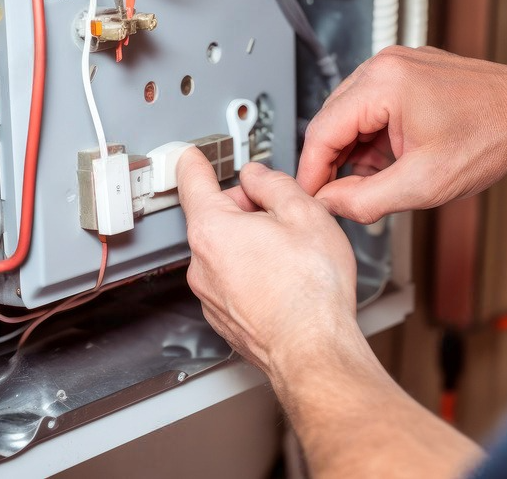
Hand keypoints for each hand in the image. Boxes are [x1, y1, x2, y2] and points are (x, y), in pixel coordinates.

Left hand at [176, 148, 356, 373]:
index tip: (192, 155)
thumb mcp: (305, 213)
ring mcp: (209, 295)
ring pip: (225, 251)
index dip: (195, 162)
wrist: (314, 351)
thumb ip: (275, 184)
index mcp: (213, 229)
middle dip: (245, 209)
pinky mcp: (223, 318)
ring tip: (291, 257)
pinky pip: (231, 282)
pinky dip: (251, 275)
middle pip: (215, 217)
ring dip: (250, 245)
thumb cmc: (312, 292)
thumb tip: (260, 178)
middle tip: (283, 217)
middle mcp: (201, 263)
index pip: (192, 181)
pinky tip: (283, 283)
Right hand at [298, 46, 506, 223]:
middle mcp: (384, 66)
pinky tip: (393, 161)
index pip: (321, 131)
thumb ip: (364, 199)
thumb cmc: (493, 137)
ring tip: (380, 181)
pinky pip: (373, 107)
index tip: (311, 198)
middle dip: (333, 162)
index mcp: (382, 84)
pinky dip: (374, 138)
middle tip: (341, 198)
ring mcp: (397, 66)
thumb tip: (330, 203)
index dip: (311, 171)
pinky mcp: (410, 73)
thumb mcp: (423, 184)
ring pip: (351, 115)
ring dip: (355, 152)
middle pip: (332, 120)